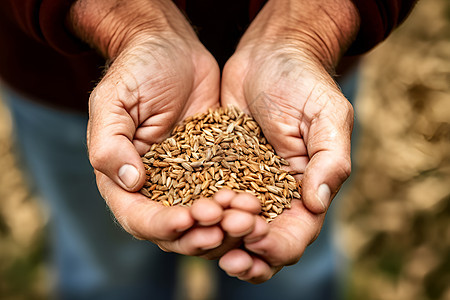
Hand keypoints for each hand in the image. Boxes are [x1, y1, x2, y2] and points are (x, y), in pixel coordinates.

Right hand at [69, 0, 266, 257]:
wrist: (172, 50)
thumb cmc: (136, 71)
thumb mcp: (113, 102)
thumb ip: (111, 144)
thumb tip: (130, 182)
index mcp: (123, 178)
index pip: (137, 217)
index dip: (160, 225)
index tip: (186, 219)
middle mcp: (155, 187)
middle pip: (174, 231)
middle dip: (199, 235)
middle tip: (224, 225)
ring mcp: (186, 181)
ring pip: (205, 221)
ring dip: (225, 227)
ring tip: (246, 218)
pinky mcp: (213, 169)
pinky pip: (226, 195)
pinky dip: (239, 205)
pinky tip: (256, 202)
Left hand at [219, 0, 359, 282]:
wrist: (268, 55)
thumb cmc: (303, 81)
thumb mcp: (327, 115)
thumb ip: (329, 161)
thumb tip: (316, 204)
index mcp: (308, 188)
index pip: (297, 234)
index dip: (276, 245)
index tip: (254, 234)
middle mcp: (277, 195)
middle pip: (262, 243)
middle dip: (243, 249)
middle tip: (223, 238)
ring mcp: (247, 185)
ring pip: (232, 229)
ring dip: (217, 236)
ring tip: (202, 225)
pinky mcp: (221, 170)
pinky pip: (210, 201)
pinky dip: (200, 213)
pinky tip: (186, 212)